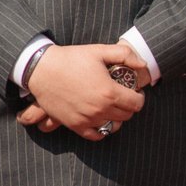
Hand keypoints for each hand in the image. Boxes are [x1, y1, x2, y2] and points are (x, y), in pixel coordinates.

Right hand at [16, 44, 145, 141]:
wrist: (42, 70)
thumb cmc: (71, 58)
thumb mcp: (99, 50)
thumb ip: (125, 55)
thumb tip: (142, 64)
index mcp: (109, 92)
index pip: (137, 104)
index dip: (139, 96)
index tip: (134, 90)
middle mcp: (100, 109)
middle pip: (127, 116)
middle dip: (129, 106)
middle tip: (123, 96)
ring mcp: (87, 119)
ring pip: (113, 126)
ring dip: (116, 117)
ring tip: (111, 106)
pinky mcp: (75, 125)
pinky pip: (96, 135)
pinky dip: (102, 129)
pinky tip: (100, 118)